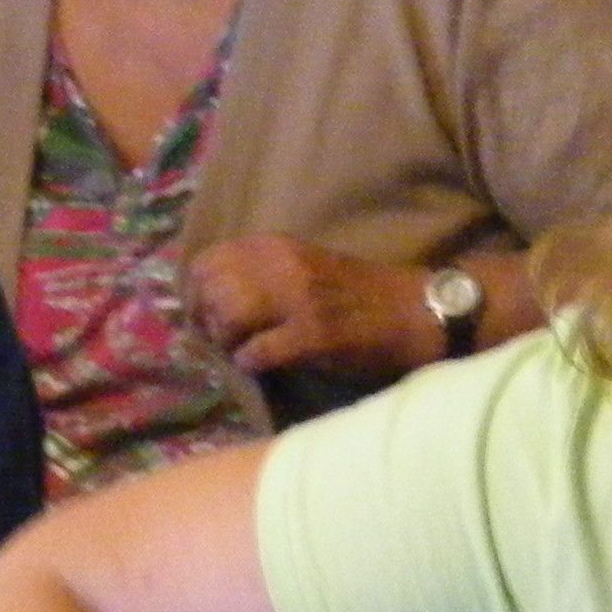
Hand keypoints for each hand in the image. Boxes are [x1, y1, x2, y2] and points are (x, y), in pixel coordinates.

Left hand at [187, 235, 438, 383]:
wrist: (415, 312)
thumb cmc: (361, 293)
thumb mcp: (306, 265)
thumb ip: (264, 273)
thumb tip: (213, 298)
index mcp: (278, 246)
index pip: (207, 261)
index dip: (196, 292)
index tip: (203, 314)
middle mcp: (284, 266)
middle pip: (212, 291)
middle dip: (208, 321)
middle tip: (223, 340)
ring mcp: (300, 299)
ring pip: (229, 317)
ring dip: (227, 342)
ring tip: (241, 352)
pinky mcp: (315, 335)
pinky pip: (259, 351)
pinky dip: (251, 361)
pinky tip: (259, 365)